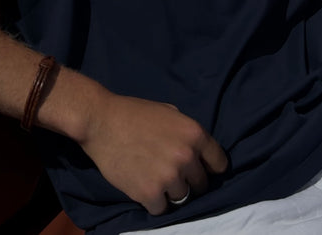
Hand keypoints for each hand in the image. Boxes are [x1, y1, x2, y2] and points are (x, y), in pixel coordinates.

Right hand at [79, 91, 227, 214]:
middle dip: (189, 180)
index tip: (201, 170)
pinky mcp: (150, 193)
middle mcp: (186, 157)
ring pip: (182, 198)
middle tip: (171, 173)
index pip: (219, 163)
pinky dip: (153, 201)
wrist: (101, 122)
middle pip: (201, 184)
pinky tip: (143, 185)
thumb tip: (198, 152)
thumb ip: (186, 133)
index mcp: (194, 134)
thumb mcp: (169, 113)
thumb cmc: (134, 113)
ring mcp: (169, 177)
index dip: (210, 167)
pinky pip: (161, 208)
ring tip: (154, 178)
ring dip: (170, 191)